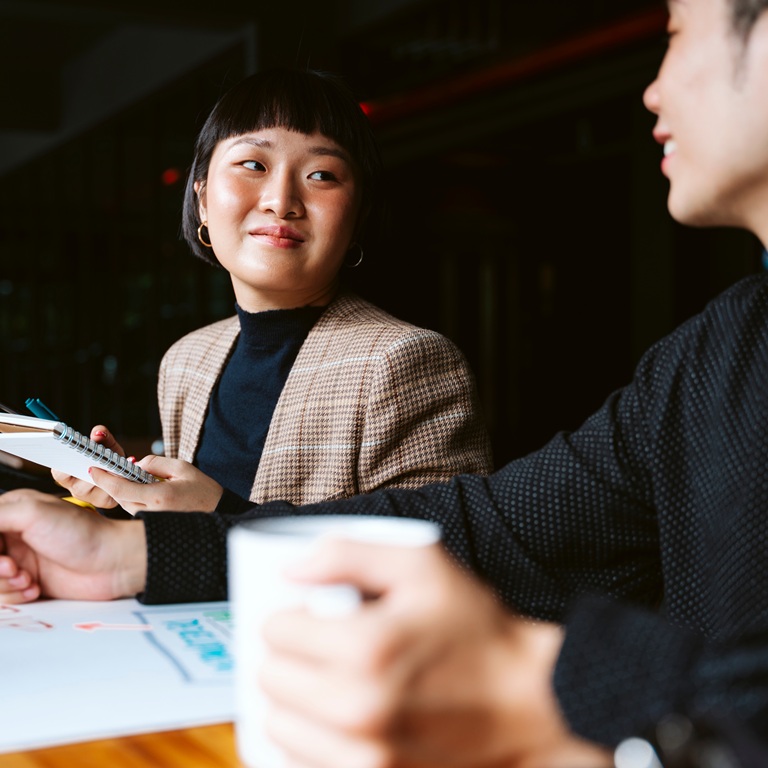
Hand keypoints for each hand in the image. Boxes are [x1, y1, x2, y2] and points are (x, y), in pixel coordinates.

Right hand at [0, 489, 146, 602]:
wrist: (113, 563)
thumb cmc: (82, 533)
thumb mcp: (32, 514)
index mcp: (10, 511)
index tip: (1, 556)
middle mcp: (12, 535)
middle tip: (14, 569)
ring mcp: (19, 560)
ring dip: (5, 585)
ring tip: (29, 580)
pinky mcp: (28, 583)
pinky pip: (4, 597)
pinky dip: (16, 597)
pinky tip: (36, 589)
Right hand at [51, 425, 123, 508]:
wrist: (122, 469)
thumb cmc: (106, 456)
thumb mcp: (103, 444)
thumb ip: (100, 436)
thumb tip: (98, 432)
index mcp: (68, 474)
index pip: (59, 473)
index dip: (62, 467)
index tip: (71, 457)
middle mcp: (77, 488)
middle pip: (79, 485)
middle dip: (89, 473)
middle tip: (98, 461)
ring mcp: (91, 497)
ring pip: (96, 490)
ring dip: (106, 478)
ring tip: (115, 466)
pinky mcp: (106, 502)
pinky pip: (110, 494)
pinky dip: (119, 482)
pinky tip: (125, 473)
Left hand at [88, 456, 223, 514]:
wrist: (219, 513)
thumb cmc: (204, 490)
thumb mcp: (182, 468)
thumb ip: (156, 463)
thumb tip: (134, 464)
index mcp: (159, 496)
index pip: (121, 488)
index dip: (104, 478)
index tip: (94, 468)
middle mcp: (152, 512)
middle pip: (119, 497)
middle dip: (110, 483)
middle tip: (104, 468)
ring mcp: (152, 522)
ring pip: (125, 505)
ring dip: (121, 491)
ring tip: (121, 476)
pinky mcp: (153, 525)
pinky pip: (134, 510)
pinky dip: (130, 499)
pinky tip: (135, 488)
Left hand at [261, 541, 611, 767]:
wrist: (527, 701)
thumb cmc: (475, 630)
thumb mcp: (421, 565)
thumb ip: (348, 554)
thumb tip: (291, 569)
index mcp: (364, 649)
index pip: (275, 630)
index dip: (293, 616)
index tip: (318, 616)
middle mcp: (356, 710)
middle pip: (270, 679)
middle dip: (291, 656)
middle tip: (327, 647)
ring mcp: (363, 759)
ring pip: (278, 726)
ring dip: (296, 701)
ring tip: (337, 682)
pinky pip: (302, 763)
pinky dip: (312, 740)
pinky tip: (345, 718)